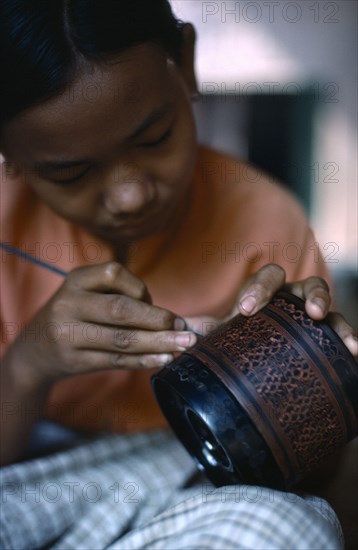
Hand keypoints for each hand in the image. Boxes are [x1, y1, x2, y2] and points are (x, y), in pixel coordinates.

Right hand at [10, 262, 195, 386]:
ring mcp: (68, 333)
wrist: (35, 350)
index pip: (115, 274)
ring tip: (184, 345)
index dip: (141, 289)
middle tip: (187, 330)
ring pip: (121, 338)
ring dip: (158, 343)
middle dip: (158, 320)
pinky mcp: (74, 360)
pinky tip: (163, 360)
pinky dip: (143, 360)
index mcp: (76, 279)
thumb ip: (131, 299)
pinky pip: (115, 360)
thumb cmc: (78, 316)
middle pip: (120, 309)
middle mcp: (69, 303)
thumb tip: (191, 320)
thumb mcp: (91, 296)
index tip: (156, 305)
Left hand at [185, 264, 357, 355]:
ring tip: (336, 330)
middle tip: (309, 312)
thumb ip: (206, 333)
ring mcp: (309, 315)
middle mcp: (291, 299)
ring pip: (326, 303)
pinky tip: (353, 350)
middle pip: (304, 283)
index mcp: (266, 294)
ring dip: (332, 312)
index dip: (258, 289)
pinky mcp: (323, 335)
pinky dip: (347, 337)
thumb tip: (178, 337)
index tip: (246, 310)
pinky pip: (339, 330)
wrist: (258, 359)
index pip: (266, 278)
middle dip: (309, 294)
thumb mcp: (224, 337)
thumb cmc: (240, 342)